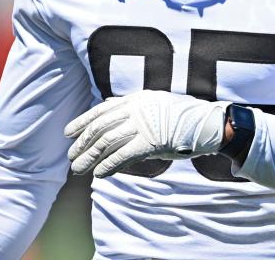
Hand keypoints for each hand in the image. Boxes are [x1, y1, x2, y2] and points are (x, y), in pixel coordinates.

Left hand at [64, 90, 228, 177]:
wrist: (206, 123)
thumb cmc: (180, 115)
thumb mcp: (153, 102)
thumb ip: (129, 104)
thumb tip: (106, 103)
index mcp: (136, 99)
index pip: (101, 110)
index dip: (82, 122)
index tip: (68, 134)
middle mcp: (136, 110)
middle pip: (100, 128)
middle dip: (82, 144)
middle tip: (71, 157)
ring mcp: (143, 125)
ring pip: (106, 143)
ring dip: (90, 157)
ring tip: (79, 169)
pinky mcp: (150, 142)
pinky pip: (122, 156)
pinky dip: (108, 165)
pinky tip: (99, 174)